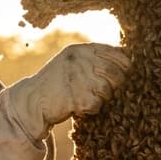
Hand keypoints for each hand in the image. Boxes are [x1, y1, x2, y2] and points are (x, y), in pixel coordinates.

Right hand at [4, 43, 130, 141]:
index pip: (117, 53)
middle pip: (116, 73)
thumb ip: (94, 57)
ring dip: (102, 97)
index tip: (124, 71)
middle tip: (103, 89)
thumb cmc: (56, 82)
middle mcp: (80, 62)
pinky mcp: (77, 99)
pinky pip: (97, 105)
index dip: (125, 64)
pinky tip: (79, 105)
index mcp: (80, 50)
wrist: (32, 100)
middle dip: (115, 84)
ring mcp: (78, 80)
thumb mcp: (72, 61)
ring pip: (108, 90)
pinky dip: (91, 108)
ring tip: (87, 97)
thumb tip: (128, 56)